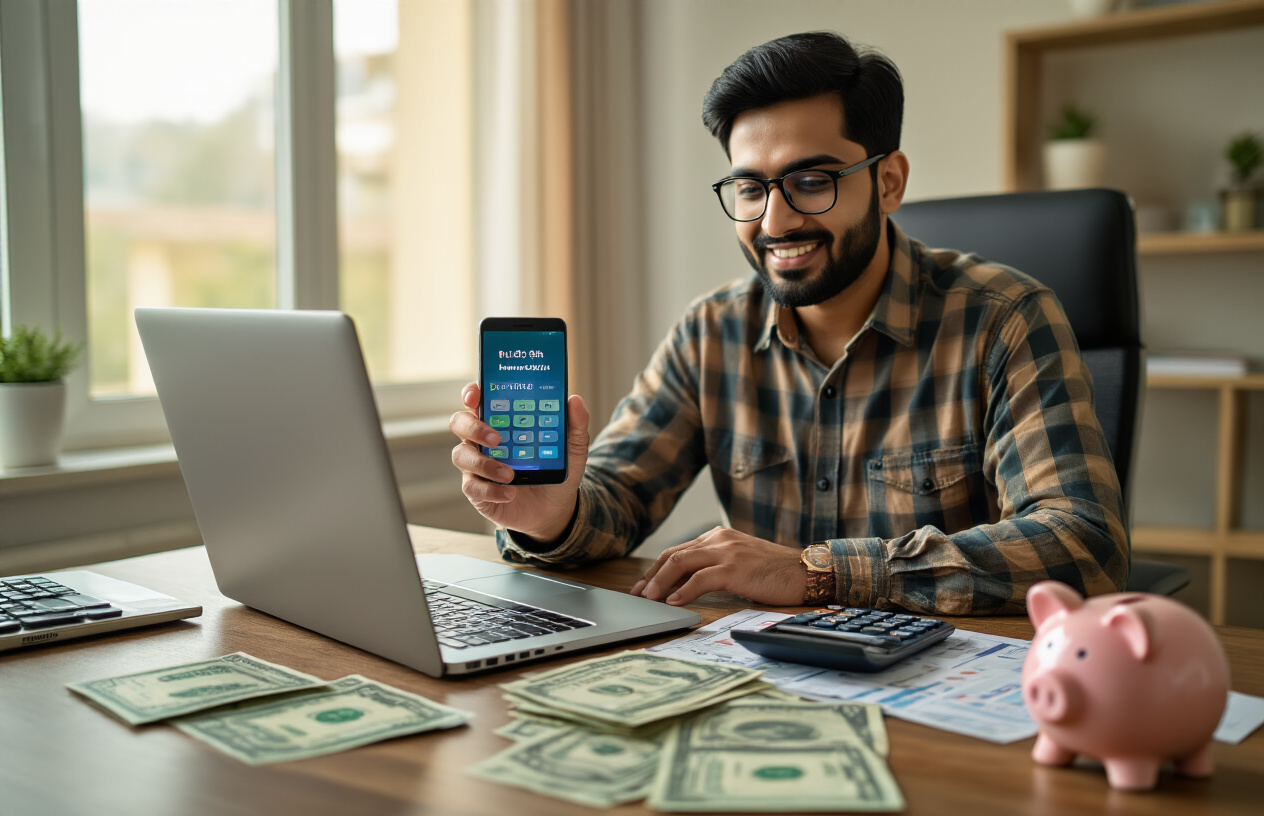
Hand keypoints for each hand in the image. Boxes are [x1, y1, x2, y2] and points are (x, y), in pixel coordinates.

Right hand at [449, 383, 589, 543]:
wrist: (554, 508)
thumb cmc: (554, 469)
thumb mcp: (572, 447)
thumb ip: (574, 424)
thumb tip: (575, 400)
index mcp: (500, 420)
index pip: (477, 400)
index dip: (471, 394)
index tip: (475, 396)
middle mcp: (482, 439)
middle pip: (460, 423)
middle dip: (473, 427)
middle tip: (497, 438)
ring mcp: (476, 464)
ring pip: (461, 455)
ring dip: (484, 463)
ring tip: (510, 474)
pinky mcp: (477, 489)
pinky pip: (472, 486)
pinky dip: (491, 490)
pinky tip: (509, 492)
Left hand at [631, 527, 805, 605]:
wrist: (806, 571)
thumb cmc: (775, 572)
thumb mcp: (740, 564)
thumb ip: (715, 567)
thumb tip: (684, 587)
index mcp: (718, 536)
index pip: (678, 551)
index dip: (656, 569)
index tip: (643, 586)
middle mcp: (718, 539)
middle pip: (672, 555)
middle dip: (650, 576)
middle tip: (637, 595)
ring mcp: (726, 551)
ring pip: (680, 563)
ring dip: (659, 583)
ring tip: (648, 600)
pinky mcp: (734, 568)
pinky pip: (700, 579)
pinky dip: (683, 591)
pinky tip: (673, 602)